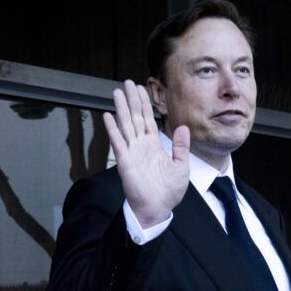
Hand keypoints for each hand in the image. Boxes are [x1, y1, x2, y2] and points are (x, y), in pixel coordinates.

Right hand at [103, 80, 189, 227]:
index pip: (148, 120)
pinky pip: (117, 142)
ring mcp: (132, 151)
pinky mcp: (125, 161)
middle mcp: (141, 145)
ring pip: (126, 125)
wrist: (158, 208)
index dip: (145, 104)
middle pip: (135, 117)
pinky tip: (108, 115)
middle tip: (127, 83)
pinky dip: (112, 129)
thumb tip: (182, 127)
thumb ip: (180, 146)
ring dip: (121, 108)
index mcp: (154, 145)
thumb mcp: (181, 166)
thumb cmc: (169, 191)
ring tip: (116, 92)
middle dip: (132, 100)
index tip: (141, 89)